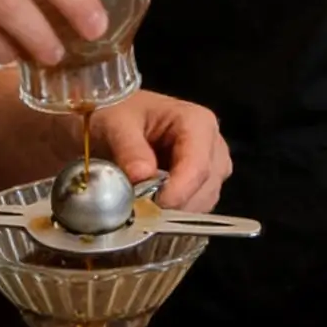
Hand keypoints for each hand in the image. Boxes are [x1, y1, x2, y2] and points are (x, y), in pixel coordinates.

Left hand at [91, 92, 229, 212]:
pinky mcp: (203, 184)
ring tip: (142, 202)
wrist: (116, 118)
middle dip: (174, 204)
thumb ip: (128, 148)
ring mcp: (211, 166)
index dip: (178, 191)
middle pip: (205, 187)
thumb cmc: (119, 113)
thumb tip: (142, 176)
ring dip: (173, 210)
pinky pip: (196, 208)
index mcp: (197, 122)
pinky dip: (173, 212)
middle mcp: (212, 144)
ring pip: (203, 202)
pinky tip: (151, 204)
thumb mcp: (114, 124)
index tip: (152, 205)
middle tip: (138, 208)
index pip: (198, 165)